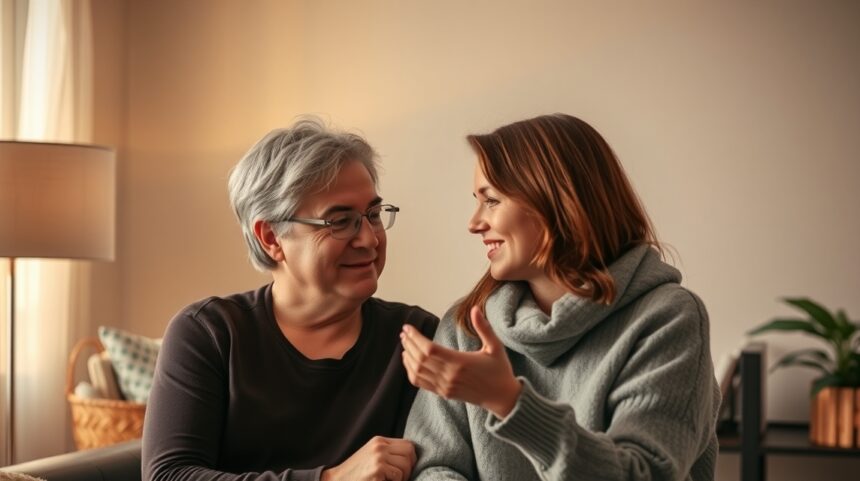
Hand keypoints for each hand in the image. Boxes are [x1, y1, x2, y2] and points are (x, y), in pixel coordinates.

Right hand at [321, 436, 415, 480]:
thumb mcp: (371, 456)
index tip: (406, 469)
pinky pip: (398, 475)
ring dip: (403, 477)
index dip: (411, 457)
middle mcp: (380, 446)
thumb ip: (387, 453)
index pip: (407, 444)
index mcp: (379, 441)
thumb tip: (410, 458)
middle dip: (410, 467)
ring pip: (406, 464)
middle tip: (402, 477)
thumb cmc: (356, 473)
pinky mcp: (377, 469)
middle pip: (410, 452)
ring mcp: (378, 457)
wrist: (337, 480)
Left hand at [401, 306, 521, 417]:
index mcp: (460, 362)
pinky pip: (421, 383)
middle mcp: (450, 375)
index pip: (429, 348)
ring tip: (404, 344)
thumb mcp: (495, 346)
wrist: (502, 397)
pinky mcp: (444, 393)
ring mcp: (445, 386)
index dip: (415, 337)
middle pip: (420, 359)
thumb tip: (475, 308)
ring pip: (417, 371)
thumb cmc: (500, 370)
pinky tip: (409, 361)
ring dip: (408, 357)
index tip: (408, 327)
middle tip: (404, 332)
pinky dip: (411, 371)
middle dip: (409, 344)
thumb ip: (484, 328)